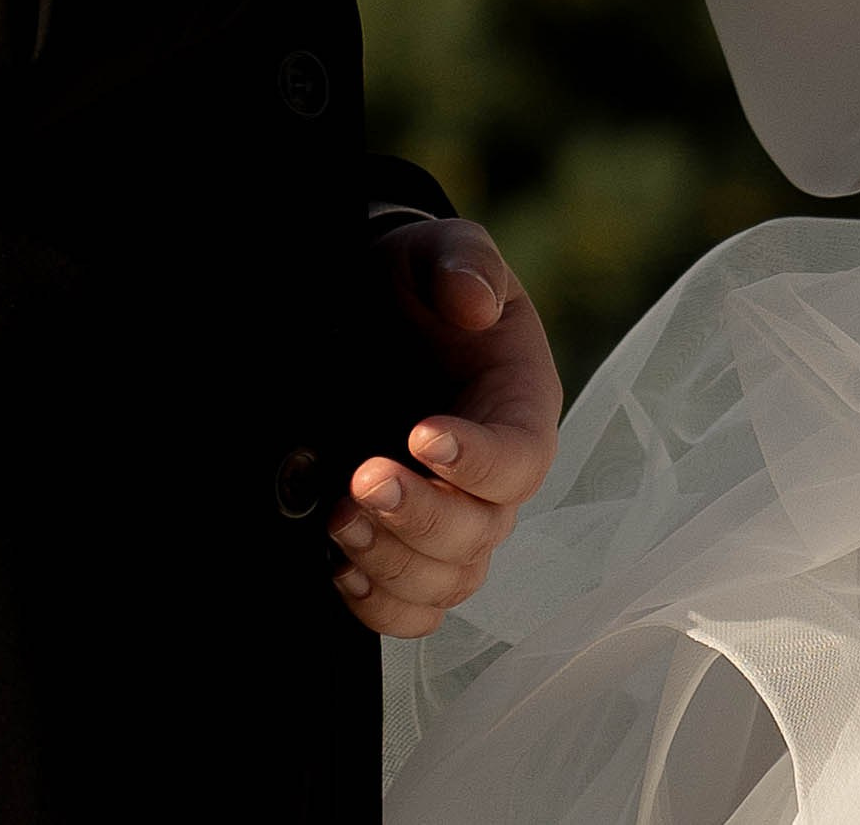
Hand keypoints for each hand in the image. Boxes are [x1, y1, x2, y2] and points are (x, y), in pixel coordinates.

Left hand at [330, 219, 561, 641]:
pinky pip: (417, 609)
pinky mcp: (411, 544)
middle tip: (360, 476)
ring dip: (392, 564)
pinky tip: (341, 565)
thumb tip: (473, 304)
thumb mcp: (444, 250)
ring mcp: (456, 515)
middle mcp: (497, 475)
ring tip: (337, 518)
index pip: (522, 459)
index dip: (476, 463)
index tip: (418, 434)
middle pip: (481, 533)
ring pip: (448, 580)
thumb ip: (465, 264)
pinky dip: (382, 606)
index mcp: (522, 404)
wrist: (374, 311)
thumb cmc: (421, 282)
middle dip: (418, 516)